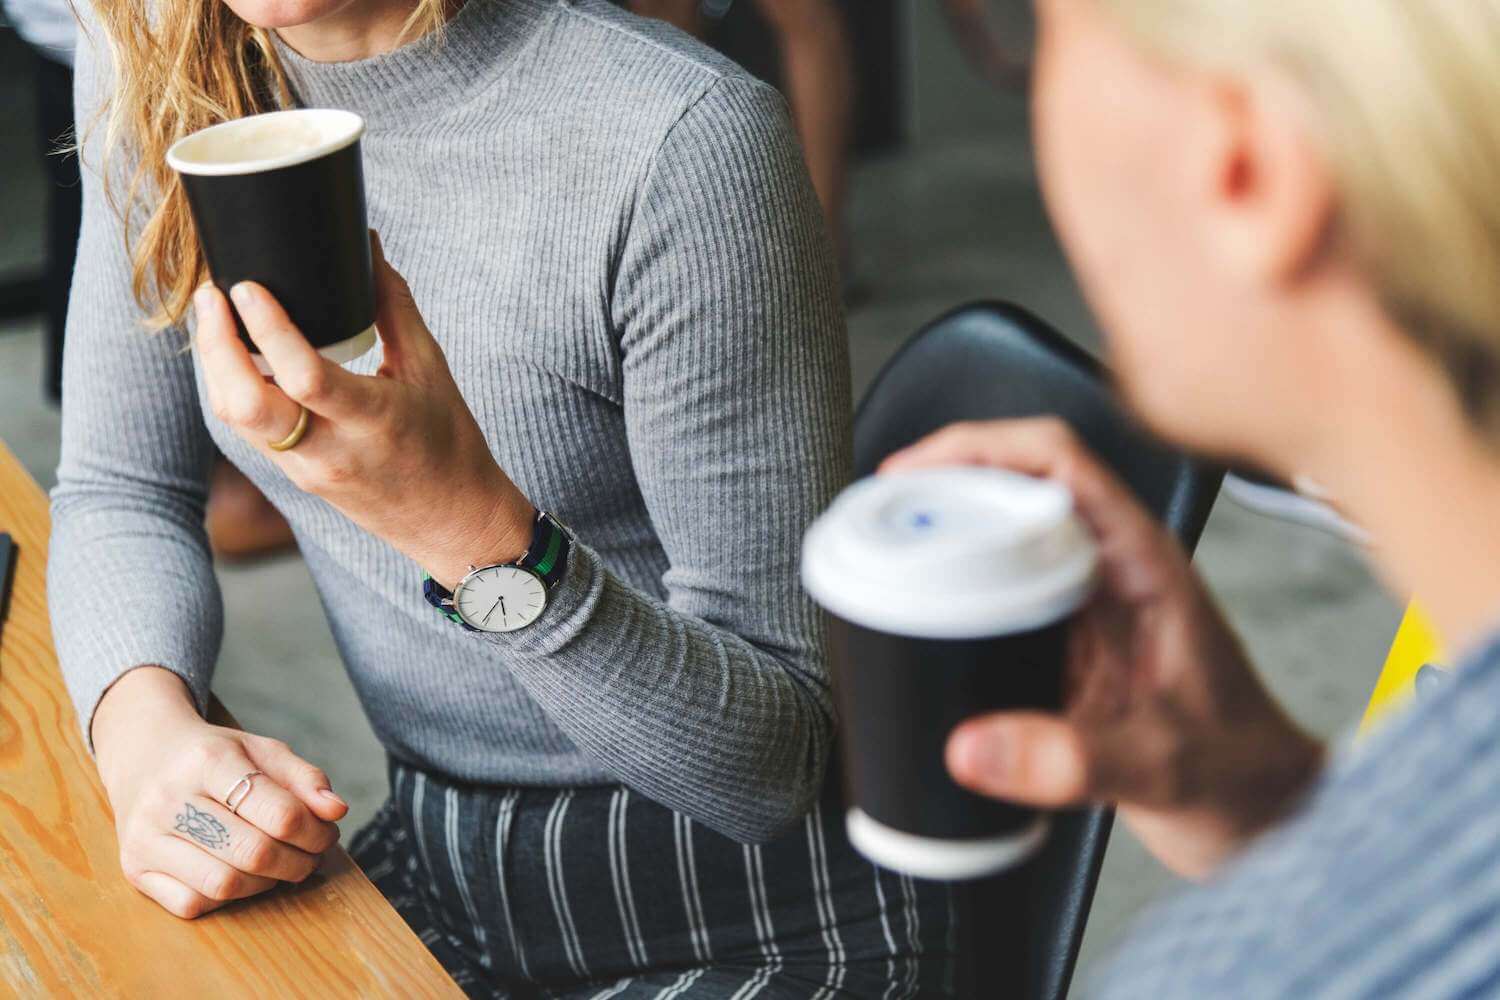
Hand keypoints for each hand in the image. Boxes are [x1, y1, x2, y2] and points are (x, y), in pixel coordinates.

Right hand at [92, 667, 347, 917]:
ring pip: (224, 885)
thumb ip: (305, 778)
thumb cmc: (215, 756)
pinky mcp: (133, 868)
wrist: (145, 755)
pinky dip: (226, 898)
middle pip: (254, 853)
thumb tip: (337, 811)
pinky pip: (191, 904)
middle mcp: (169, 799)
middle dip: (297, 863)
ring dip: (266, 884)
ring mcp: (145, 837)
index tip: (327, 833)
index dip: (316, 832)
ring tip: (280, 866)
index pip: (280, 813)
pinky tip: (239, 875)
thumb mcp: (262, 750)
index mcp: (208, 761)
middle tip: (310, 856)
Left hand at [193, 233, 534, 588]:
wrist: (452, 524)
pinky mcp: (295, 477)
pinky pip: (247, 430)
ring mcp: (306, 470)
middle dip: (215, 345)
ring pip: (235, 417)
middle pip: (244, 405)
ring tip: (214, 315)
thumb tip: (367, 247)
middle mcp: (331, 452)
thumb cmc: (450, 445)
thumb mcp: (432, 371)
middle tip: (212, 295)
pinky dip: (232, 387)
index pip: (304, 377)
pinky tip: (232, 355)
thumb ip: (393, 307)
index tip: (245, 286)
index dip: (267, 328)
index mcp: (374, 422)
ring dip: (215, 365)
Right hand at [882, 418, 1324, 878]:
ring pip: (1005, 534)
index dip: (978, 448)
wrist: (1265, 815)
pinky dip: (954, 587)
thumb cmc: (1239, 776)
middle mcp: (1113, 568)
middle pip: (1017, 485)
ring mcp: (1090, 603)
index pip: (1058, 460)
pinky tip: (918, 611)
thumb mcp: (1157, 767)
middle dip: (943, 485)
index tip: (914, 472)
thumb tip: (970, 746)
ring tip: (882, 548)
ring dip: (946, 531)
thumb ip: (1069, 760)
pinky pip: (1001, 589)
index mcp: (1144, 563)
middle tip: (880, 513)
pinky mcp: (1070, 641)